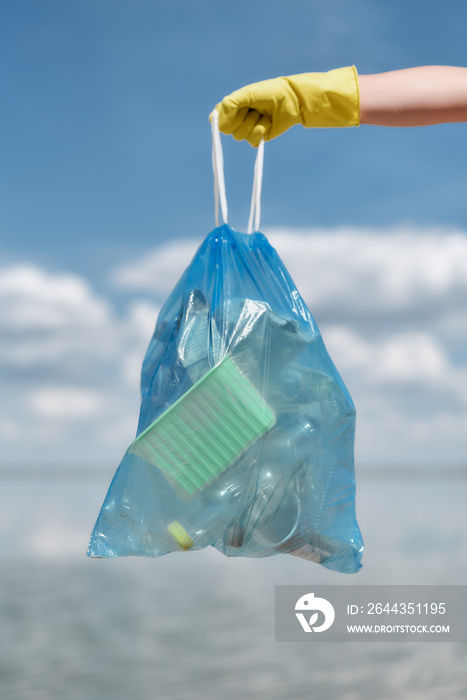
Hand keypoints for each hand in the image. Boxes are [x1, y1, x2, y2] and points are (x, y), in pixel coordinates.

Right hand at [211, 66, 359, 146]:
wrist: (291, 100)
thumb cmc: (268, 92)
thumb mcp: (245, 94)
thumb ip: (228, 106)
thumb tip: (215, 124)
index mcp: (231, 107)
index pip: (217, 119)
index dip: (225, 117)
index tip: (235, 109)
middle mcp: (237, 119)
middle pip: (227, 130)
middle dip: (241, 119)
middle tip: (252, 109)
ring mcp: (248, 129)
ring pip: (240, 137)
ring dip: (252, 123)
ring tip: (262, 114)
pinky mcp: (259, 137)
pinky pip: (252, 142)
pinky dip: (260, 131)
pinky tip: (268, 122)